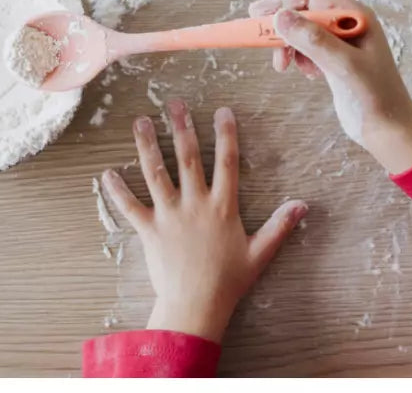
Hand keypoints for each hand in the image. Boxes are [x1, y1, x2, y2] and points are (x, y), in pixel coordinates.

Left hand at [102, 100, 306, 342]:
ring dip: (147, 146)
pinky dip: (118, 191)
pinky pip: (131, 208)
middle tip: (175, 103)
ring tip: (140, 122)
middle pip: (188, 158)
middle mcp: (195, 203)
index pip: (227, 161)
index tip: (223, 111)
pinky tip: (107, 173)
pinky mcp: (149, 232)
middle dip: (181, 127)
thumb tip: (303, 204)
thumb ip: (280, 225)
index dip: (226, 134)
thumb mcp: (260, 252)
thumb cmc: (230, 280)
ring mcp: (170, 216)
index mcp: (223, 205)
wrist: (195, 307)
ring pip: (157, 174)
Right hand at [250, 0, 411, 174]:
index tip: (256, 14)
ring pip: (303, 30)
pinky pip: (308, 48)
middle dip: (282, 24)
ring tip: (283, 67)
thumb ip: (314, 40)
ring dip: (288, 44)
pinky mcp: (335, 59)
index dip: (283, 0)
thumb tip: (281, 16)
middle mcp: (348, 23)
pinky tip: (308, 74)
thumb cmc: (373, 95)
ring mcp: (342, 42)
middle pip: (305, 9)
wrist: (388, 128)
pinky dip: (300, 57)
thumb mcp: (343, 66)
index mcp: (356, 16)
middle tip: (258, 38)